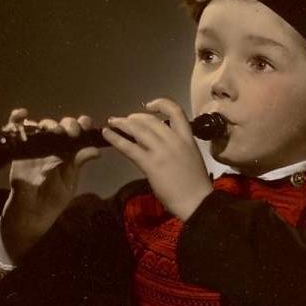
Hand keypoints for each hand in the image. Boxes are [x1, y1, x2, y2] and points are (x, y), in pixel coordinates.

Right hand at [0, 108, 100, 260]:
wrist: (32, 212)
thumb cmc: (53, 198)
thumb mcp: (69, 181)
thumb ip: (78, 163)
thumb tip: (96, 150)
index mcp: (70, 151)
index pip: (78, 132)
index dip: (83, 125)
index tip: (87, 127)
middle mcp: (54, 145)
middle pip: (61, 125)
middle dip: (68, 125)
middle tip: (72, 133)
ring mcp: (36, 146)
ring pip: (42, 125)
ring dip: (48, 124)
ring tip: (53, 131)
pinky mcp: (19, 150)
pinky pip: (16, 129)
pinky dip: (17, 119)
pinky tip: (23, 114)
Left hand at [101, 98, 212, 220]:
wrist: (197, 202)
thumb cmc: (196, 185)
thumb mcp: (191, 157)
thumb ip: (176, 147)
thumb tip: (159, 143)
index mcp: (187, 138)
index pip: (175, 110)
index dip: (160, 103)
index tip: (149, 106)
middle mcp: (174, 140)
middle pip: (150, 120)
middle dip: (134, 118)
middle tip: (124, 121)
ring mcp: (162, 151)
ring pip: (138, 129)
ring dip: (122, 124)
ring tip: (112, 123)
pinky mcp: (151, 164)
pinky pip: (129, 147)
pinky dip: (116, 139)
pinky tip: (107, 135)